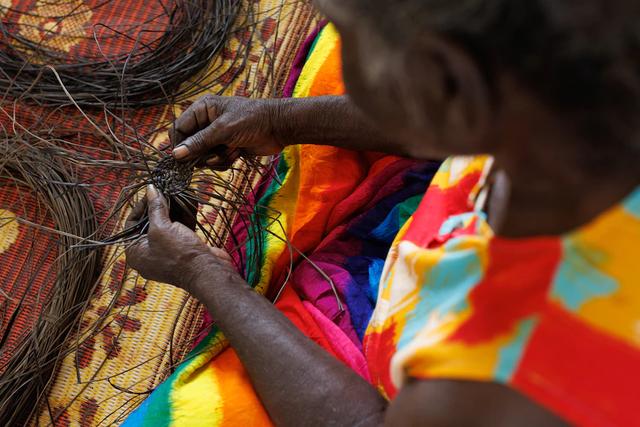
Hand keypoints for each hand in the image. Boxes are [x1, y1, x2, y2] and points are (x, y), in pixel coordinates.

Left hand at [125, 185, 240, 293]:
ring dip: (175, 208)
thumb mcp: (162, 228)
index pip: (132, 224)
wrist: (207, 272)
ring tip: (180, 192)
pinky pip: (181, 229)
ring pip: (169, 225)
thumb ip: (155, 207)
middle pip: (151, 223)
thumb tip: (150, 189)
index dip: (141, 206)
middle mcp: (149, 253)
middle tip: (167, 190)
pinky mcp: (184, 249)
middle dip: (161, 205)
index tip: (152, 192)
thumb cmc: (178, 254)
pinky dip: (185, 216)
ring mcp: (168, 252)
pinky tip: (190, 201)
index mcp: (136, 253)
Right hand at [170, 95, 285, 168]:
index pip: (179, 128)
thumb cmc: (251, 120)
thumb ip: (199, 142)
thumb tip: (176, 154)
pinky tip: (237, 153)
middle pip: (189, 145)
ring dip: (216, 158)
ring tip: (231, 150)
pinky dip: (224, 161)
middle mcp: (206, 122)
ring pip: (203, 156)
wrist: (278, 128)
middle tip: (213, 155)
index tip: (180, 160)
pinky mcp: (226, 148)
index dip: (178, 144)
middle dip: (201, 154)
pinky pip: (215, 161)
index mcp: (202, 109)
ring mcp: (217, 136)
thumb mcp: (223, 130)